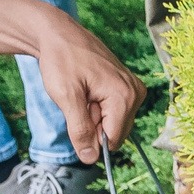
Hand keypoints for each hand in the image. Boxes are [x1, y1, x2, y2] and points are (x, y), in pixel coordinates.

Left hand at [28, 8, 143, 161]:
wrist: (58, 34)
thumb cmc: (61, 60)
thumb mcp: (66, 97)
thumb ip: (80, 130)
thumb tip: (89, 158)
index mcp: (124, 95)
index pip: (112, 140)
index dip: (90, 137)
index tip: (77, 113)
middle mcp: (135, 92)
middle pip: (114, 133)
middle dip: (93, 125)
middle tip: (78, 100)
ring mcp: (133, 88)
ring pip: (112, 123)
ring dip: (93, 116)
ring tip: (82, 92)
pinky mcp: (126, 86)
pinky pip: (113, 111)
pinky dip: (96, 106)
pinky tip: (87, 89)